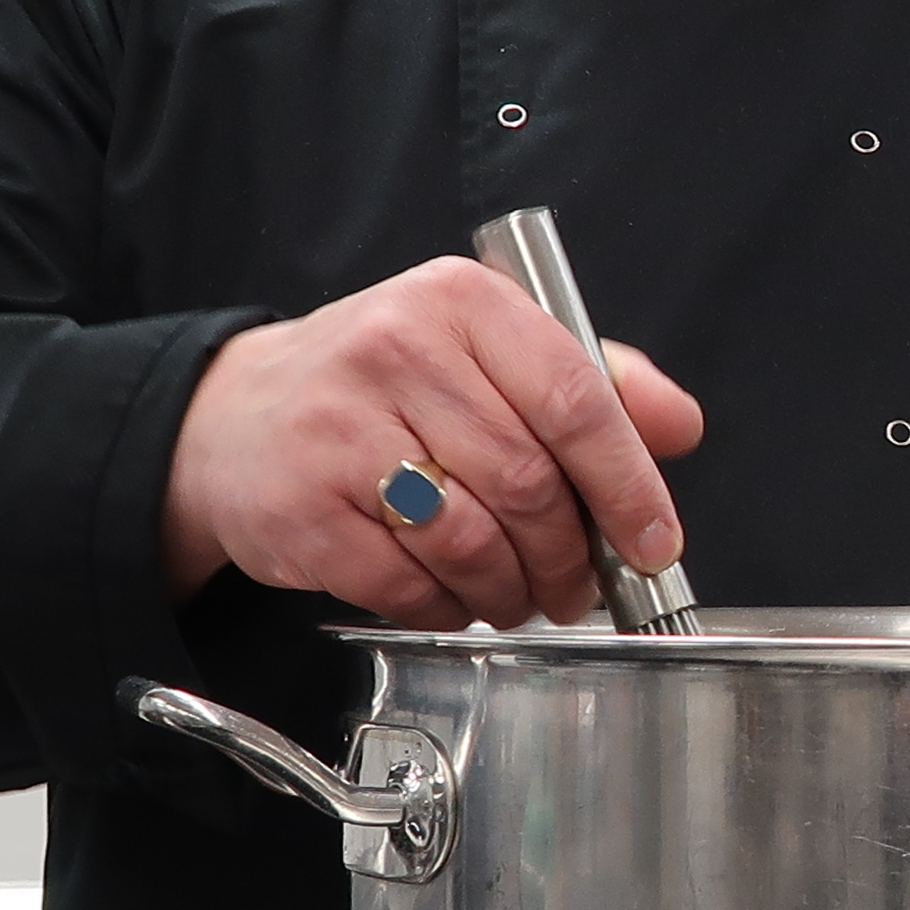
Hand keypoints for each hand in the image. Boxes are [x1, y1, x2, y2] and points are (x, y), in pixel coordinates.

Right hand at [159, 257, 705, 626]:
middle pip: (528, 482)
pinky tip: (450, 596)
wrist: (232, 418)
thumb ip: (591, 380)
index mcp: (459, 301)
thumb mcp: (484, 350)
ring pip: (473, 541)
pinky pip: (409, 585)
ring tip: (518, 595)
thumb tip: (677, 426)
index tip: (653, 542)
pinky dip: (447, 608)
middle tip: (579, 585)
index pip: (573, 398)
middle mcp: (396, 351)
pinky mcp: (304, 508)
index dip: (627, 483)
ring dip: (513, 591)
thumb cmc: (381, 387)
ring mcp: (340, 431)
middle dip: (569, 555)